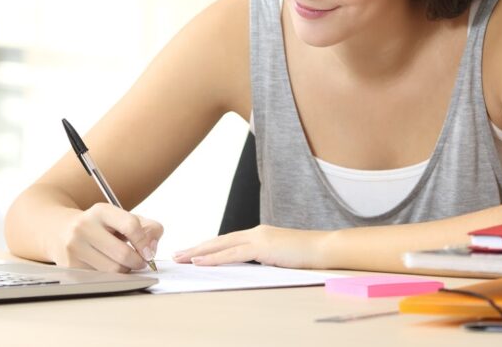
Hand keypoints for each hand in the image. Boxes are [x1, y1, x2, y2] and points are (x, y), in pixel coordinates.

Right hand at [50, 203, 162, 272]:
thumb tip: (152, 248)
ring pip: (113, 269)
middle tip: (140, 262)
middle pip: (123, 254)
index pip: (131, 226)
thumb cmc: (99, 226)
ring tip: (123, 263)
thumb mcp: (121, 218)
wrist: (59, 230)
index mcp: (101, 211)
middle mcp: (84, 226)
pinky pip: (102, 277)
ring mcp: (75, 246)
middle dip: (138, 262)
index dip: (145, 242)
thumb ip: (147, 228)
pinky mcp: (71, 265)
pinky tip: (107, 265)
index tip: (149, 252)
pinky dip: (111, 275)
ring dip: (125, 270)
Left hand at [172, 225, 328, 268]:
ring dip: (199, 252)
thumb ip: (263, 260)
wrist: (325, 249)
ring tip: (182, 258)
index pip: (226, 241)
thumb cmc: (306, 256)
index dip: (208, 247)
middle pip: (218, 241)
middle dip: (196, 248)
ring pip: (221, 245)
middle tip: (177, 254)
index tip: (192, 253)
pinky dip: (214, 258)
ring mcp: (258, 237)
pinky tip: (200, 262)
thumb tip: (248, 268)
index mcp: (258, 235)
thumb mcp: (279, 258)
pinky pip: (232, 254)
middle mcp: (255, 233)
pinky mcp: (262, 246)